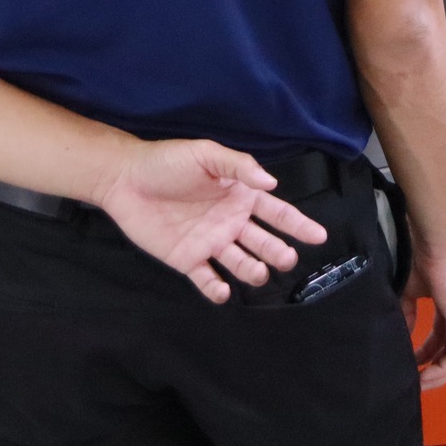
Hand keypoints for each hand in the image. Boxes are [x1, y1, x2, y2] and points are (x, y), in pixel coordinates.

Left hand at [95, 139, 328, 303]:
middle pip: (264, 242)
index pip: (278, 213)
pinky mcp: (187, 259)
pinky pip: (206, 278)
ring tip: (259, 273)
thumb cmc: (167, 161)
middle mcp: (231, 222)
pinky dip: (216, 289)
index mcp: (240, 196)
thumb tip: (271, 183)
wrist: (126, 179)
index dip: (299, 225)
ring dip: (253, 270)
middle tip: (286, 259)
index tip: (319, 236)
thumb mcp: (206, 154)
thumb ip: (239, 166)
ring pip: (240, 263)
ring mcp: (210, 242)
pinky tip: (224, 292)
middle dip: (278, 252)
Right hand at [403, 247, 445, 389]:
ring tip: (420, 384)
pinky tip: (427, 376)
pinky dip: (442, 367)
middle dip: (432, 367)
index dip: (426, 351)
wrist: (433, 247)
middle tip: (415, 381)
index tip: (410, 363)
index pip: (441, 335)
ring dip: (438, 372)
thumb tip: (401, 332)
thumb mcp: (409, 292)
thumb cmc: (421, 263)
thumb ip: (407, 313)